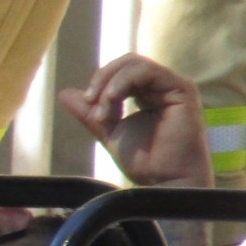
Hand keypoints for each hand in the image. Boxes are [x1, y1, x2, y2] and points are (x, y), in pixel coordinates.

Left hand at [56, 54, 214, 187]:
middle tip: (90, 101)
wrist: (163, 182)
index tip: (87, 105)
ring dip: (110, 84)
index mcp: (148, 93)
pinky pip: (148, 71)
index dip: (100, 82)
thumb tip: (64, 93)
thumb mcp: (108, 131)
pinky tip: (111, 99)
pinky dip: (123, 81)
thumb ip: (90, 113)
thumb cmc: (144, 161)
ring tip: (104, 111)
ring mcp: (173, 86)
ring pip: (134, 64)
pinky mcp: (182, 90)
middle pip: (126, 63)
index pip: (120, 72)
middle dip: (102, 79)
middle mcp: (162, 87)